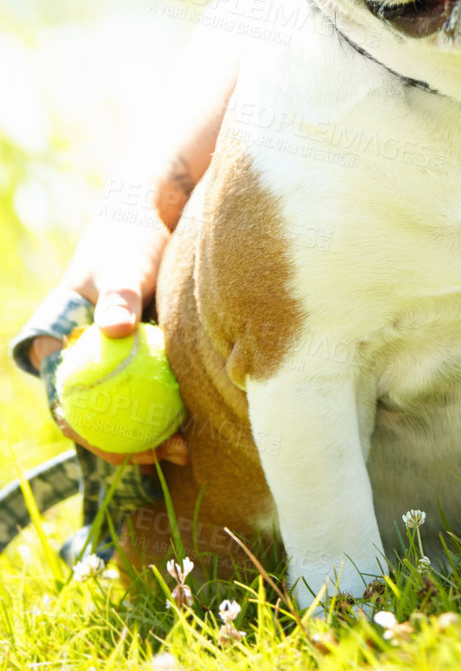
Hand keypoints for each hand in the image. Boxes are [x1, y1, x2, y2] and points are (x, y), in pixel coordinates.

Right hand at [38, 205, 189, 465]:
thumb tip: (115, 328)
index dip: (89, 434)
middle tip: (162, 455)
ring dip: (150, 431)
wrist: (155, 214)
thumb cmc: (131, 235)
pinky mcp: (140, 353)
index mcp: (57, 344)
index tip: (122, 449)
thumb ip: (119, 293)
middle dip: (125, 444)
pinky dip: (167, 404)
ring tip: (185, 448)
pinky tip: (194, 421)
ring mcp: (111, 358)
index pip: (65, 402)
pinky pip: (151, 387)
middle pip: (96, 413)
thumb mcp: (122, 263)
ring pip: (126, 406)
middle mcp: (81, 357)